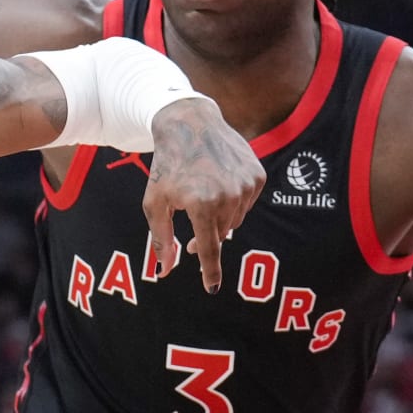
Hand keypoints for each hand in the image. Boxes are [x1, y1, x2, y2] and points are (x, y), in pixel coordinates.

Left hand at [143, 97, 264, 291]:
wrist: (190, 124)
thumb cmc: (167, 166)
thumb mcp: (155, 203)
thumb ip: (161, 239)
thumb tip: (165, 271)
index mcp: (202, 205)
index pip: (209, 248)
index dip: (210, 271)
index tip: (211, 288)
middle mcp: (229, 196)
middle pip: (221, 234)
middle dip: (206, 236)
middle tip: (192, 228)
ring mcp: (246, 185)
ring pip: (235, 220)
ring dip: (220, 218)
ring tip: (204, 197)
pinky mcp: (257, 175)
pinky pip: (247, 202)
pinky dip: (233, 201)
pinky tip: (219, 184)